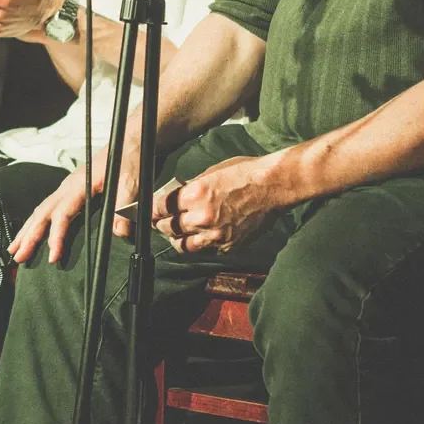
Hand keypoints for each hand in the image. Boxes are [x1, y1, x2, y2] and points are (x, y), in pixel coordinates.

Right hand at [7, 141, 141, 264]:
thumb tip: (118, 232)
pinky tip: (31, 232)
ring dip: (27, 230)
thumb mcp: (131, 182)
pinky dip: (35, 222)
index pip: (61, 214)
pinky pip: (47, 208)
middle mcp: (68, 186)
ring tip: (15, 249)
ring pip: (41, 210)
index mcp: (79, 185)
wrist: (127, 139)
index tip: (53, 256)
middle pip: (42, 213)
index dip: (56, 236)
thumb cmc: (127, 158)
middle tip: (17, 256)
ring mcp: (67, 188)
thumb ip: (124, 206)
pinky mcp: (70, 190)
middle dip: (28, 236)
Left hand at [152, 156, 275, 254]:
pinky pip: (207, 250)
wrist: (273, 186)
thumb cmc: (244, 173)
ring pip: (184, 245)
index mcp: (194, 195)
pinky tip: (202, 237)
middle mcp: (202, 217)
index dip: (152, 210)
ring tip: (176, 235)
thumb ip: (190, 188)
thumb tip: (176, 196)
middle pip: (168, 228)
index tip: (150, 211)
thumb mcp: (210, 173)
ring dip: (177, 240)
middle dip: (161, 225)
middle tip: (159, 223)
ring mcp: (215, 234)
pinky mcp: (229, 245)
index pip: (160, 207)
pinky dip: (202, 245)